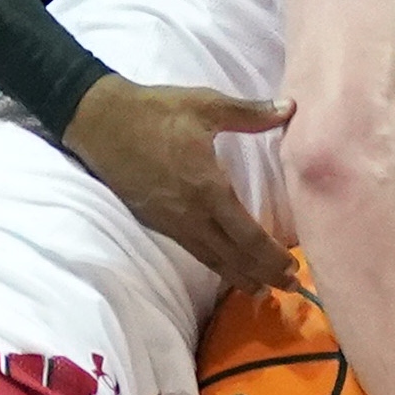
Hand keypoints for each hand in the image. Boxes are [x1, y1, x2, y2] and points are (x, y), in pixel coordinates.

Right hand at [61, 76, 293, 288]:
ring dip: (238, 276)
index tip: (293, 267)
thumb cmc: (155, 112)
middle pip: (234, 257)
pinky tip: (224, 265)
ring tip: (260, 289)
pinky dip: (215, 263)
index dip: (272, 256)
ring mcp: (171, 223)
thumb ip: (250, 113)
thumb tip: (290, 108)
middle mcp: (192, 215)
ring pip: (211, 260)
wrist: (101, 122)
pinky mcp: (156, 222)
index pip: (248, 236)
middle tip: (290, 288)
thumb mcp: (206, 105)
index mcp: (209, 190)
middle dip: (263, 275)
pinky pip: (193, 250)